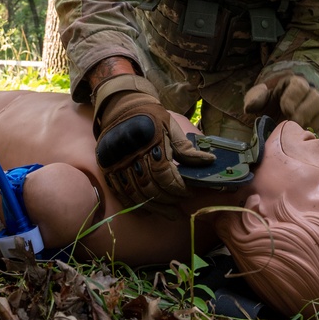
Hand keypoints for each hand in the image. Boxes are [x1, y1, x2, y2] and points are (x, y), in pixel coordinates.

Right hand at [93, 76, 214, 214]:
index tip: (189, 192)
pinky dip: (135, 204)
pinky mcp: (108, 168)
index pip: (166, 175)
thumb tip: (210, 161)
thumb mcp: (171, 127)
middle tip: (181, 206)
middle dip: (169, 200)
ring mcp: (118, 162)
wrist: (122, 106)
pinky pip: (121, 192)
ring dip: (156, 207)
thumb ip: (187, 149)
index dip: (179, 188)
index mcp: (151, 142)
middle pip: (152, 187)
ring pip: (137, 194)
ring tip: (170, 213)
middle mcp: (132, 154)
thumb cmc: (151, 117)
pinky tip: (148, 209)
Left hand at [243, 74, 318, 132]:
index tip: (285, 109)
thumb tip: (249, 106)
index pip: (299, 85)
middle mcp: (309, 94)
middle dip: (304, 112)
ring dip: (310, 124)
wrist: (272, 115)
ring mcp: (316, 109)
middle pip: (315, 98)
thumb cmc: (266, 103)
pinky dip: (315, 134)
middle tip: (292, 122)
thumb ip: (254, 99)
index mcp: (293, 83)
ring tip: (297, 132)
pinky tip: (304, 138)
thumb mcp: (257, 98)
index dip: (293, 97)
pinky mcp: (318, 124)